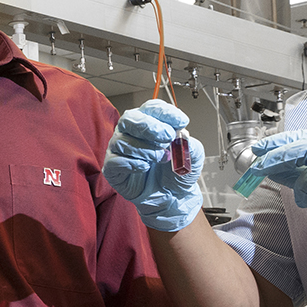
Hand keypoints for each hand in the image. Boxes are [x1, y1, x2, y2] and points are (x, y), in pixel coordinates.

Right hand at [104, 99, 205, 232]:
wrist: (173, 197)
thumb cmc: (177, 173)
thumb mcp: (193, 156)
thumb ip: (189, 143)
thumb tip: (179, 135)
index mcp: (150, 123)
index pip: (151, 109)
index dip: (165, 113)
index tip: (181, 122)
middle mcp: (131, 133)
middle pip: (130, 118)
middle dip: (150, 126)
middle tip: (168, 137)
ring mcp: (120, 150)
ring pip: (122, 140)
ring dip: (145, 149)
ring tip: (161, 158)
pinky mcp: (113, 168)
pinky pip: (114, 161)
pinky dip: (131, 163)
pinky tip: (145, 167)